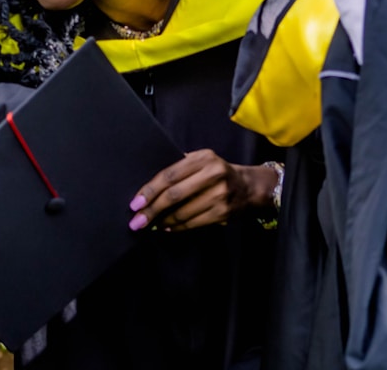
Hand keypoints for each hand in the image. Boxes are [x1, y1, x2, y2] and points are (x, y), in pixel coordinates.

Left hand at [128, 150, 278, 231]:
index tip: (135, 203)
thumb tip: (148, 187)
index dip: (150, 190)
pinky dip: (177, 227)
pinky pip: (193, 223)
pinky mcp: (224, 212)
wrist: (250, 187)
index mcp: (203, 158)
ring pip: (183, 212)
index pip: (169, 175)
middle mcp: (212, 174)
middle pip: (174, 194)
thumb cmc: (217, 173)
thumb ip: (179, 168)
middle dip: (152, 210)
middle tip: (137, 222)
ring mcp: (220, 195)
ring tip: (150, 225)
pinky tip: (167, 227)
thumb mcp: (201, 161)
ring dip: (163, 221)